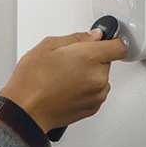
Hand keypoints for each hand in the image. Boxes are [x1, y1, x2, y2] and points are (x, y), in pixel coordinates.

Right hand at [0, 29, 127, 132]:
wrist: (27, 110)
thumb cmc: (32, 81)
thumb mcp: (48, 46)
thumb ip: (76, 37)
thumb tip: (93, 36)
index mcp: (89, 57)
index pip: (119, 46)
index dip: (111, 41)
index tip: (103, 41)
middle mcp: (98, 77)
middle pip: (106, 61)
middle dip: (91, 58)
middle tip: (68, 61)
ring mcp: (97, 94)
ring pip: (100, 77)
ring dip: (89, 74)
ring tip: (64, 76)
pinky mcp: (94, 107)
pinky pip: (96, 92)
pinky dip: (85, 89)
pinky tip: (66, 88)